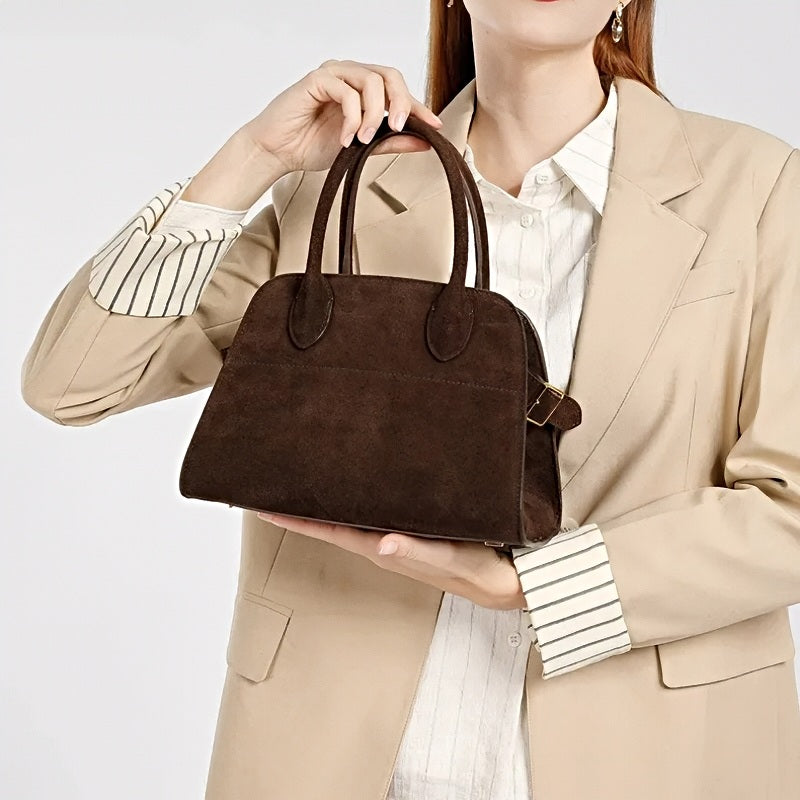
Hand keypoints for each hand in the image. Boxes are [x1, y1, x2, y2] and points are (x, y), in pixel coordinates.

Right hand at [240, 59, 443, 174]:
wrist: (277, 151)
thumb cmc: (311, 145)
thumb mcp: (361, 148)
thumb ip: (391, 142)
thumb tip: (425, 141)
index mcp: (362, 89)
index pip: (397, 89)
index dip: (418, 106)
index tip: (435, 126)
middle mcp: (350, 75)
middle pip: (390, 75)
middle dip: (400, 103)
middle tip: (398, 128)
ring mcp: (334, 74)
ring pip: (371, 80)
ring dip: (374, 114)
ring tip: (364, 140)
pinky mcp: (317, 79)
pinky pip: (346, 91)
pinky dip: (352, 117)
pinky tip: (347, 139)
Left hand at [255, 512, 526, 611]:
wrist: (500, 583)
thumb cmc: (475, 570)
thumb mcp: (447, 557)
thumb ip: (415, 550)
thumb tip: (382, 544)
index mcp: (382, 549)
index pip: (327, 531)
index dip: (294, 519)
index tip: (264, 506)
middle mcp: (380, 544)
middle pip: (327, 524)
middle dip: (298, 508)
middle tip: (270, 485)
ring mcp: (392, 540)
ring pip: (344, 520)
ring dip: (319, 506)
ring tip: (298, 483)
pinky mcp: (407, 534)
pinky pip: (367, 517)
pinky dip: (349, 504)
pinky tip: (347, 491)